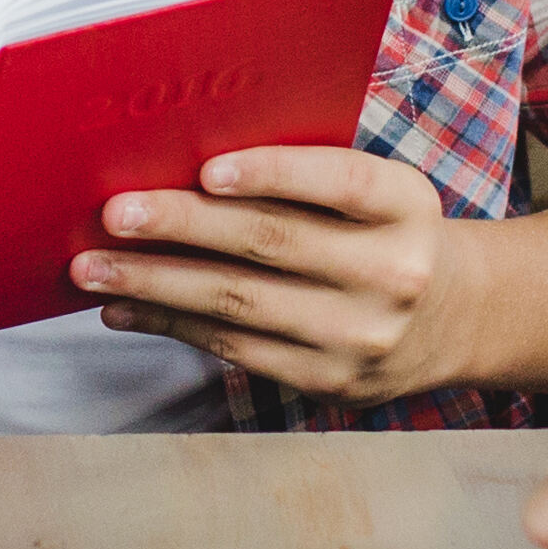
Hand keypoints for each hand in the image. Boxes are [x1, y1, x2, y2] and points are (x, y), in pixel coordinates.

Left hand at [73, 145, 463, 399]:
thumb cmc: (385, 234)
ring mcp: (359, 333)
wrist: (454, 319)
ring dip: (155, 282)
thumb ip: (308, 178)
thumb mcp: (377, 194)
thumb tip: (182, 168)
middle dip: (181, 226)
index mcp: (404, 205)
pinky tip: (125, 307)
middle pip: (271, 243)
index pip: (340, 181)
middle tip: (115, 214)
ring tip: (93, 267)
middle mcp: (390, 271)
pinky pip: (233, 346)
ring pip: (239, 302)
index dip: (273, 173)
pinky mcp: (327, 380)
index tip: (207, 170)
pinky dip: (170, 323)